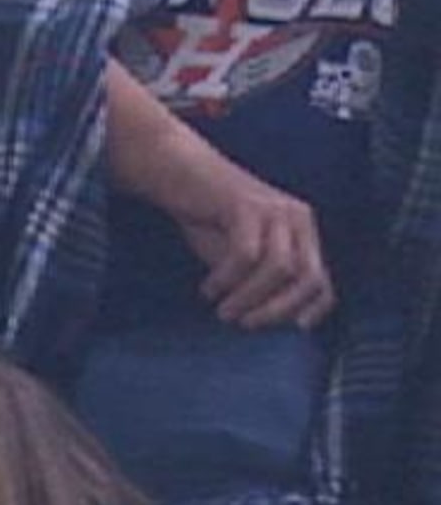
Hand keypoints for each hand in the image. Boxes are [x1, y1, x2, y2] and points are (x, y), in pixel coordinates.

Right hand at [164, 154, 334, 328]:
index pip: (323, 280)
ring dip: (249, 298)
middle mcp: (297, 218)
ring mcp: (274, 210)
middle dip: (276, 310)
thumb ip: (256, 279)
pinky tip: (208, 289)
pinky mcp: (247, 205)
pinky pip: (246, 254)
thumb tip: (264, 320)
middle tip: (243, 324)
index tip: (291, 330)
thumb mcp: (239, 253)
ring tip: (222, 311)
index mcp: (302, 232)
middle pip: (307, 277)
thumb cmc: (209, 218)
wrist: (182, 173)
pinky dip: (226, 279)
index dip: (313, 309)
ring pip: (279, 268)